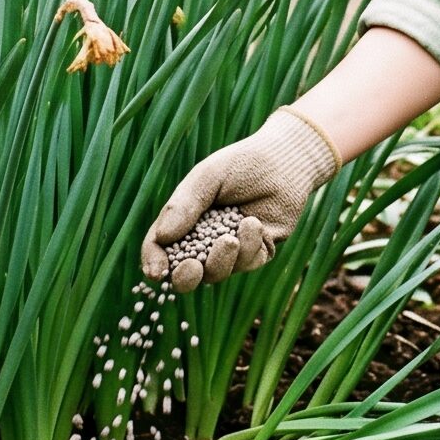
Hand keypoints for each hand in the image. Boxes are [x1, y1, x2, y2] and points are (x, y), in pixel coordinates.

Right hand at [140, 106, 340, 290]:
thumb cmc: (242, 164)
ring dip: (221, 260)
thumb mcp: (207, 177)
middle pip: (186, 273)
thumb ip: (184, 205)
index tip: (155, 271)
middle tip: (192, 267)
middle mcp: (205, 238)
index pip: (161, 246)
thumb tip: (162, 237)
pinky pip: (246, 264)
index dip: (154, 261)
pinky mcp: (258, 252)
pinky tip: (254, 224)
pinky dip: (248, 248)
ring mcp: (232, 249)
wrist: (284, 162)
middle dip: (185, 277)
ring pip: (217, 273)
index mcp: (185, 219)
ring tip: (230, 238)